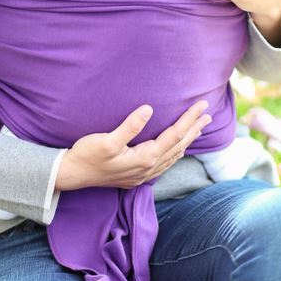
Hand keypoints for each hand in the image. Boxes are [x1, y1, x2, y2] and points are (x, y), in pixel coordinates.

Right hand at [55, 101, 211, 190]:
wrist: (72, 175)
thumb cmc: (87, 155)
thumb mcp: (107, 139)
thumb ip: (130, 126)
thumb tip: (149, 109)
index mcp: (145, 158)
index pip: (174, 135)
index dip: (189, 119)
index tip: (201, 105)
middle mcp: (148, 168)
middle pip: (178, 145)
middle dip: (193, 128)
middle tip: (207, 113)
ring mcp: (143, 174)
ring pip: (173, 155)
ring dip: (186, 140)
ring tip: (198, 128)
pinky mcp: (136, 175)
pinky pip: (164, 163)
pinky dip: (175, 152)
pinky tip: (176, 148)